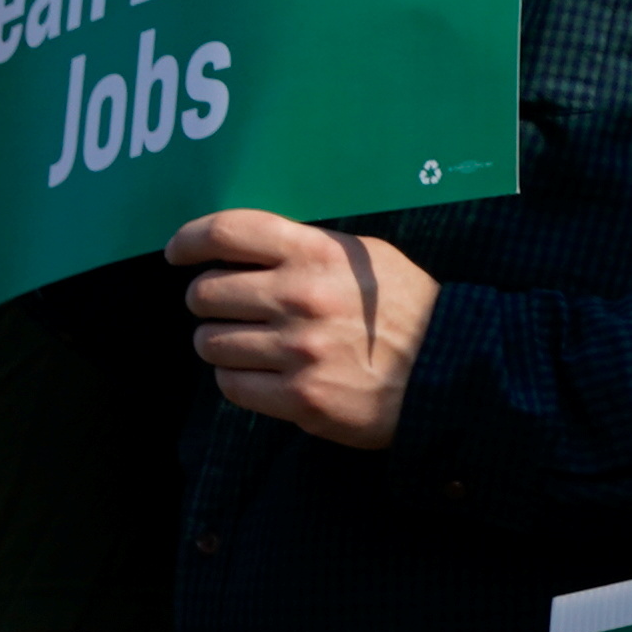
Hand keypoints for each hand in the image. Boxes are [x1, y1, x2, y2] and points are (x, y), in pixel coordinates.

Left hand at [171, 212, 437, 449]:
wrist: (452, 370)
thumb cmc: (406, 308)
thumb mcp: (366, 258)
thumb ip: (307, 249)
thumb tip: (242, 250)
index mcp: (318, 254)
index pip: (228, 232)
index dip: (189, 240)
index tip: (178, 252)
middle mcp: (301, 298)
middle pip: (205, 292)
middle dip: (208, 301)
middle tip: (229, 309)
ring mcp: (298, 351)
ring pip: (210, 342)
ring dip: (221, 343)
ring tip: (251, 344)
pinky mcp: (298, 398)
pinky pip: (230, 385)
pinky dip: (238, 379)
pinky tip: (264, 373)